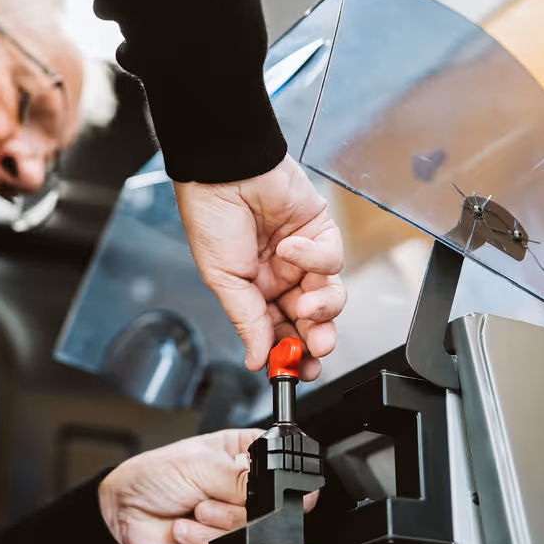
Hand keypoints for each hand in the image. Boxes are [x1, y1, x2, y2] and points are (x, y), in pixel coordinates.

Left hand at [98, 429, 317, 543]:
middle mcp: (245, 486)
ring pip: (252, 530)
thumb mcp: (200, 464)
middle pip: (271, 505)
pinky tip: (187, 528)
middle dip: (235, 506)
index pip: (282, 465)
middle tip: (207, 498)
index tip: (258, 487)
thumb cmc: (154, 475)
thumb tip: (278, 488)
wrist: (124, 511)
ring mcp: (235, 517)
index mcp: (245, 453)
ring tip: (193, 510)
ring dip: (216, 524)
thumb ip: (243, 478)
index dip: (280, 479)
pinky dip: (204, 541)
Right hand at [174, 154, 345, 380]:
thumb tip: (256, 360)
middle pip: (309, 320)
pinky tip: (289, 248)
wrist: (224, 170)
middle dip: (316, 339)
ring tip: (307, 305)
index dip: (289, 354)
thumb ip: (246, 320)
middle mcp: (281, 276)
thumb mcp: (222, 279)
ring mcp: (304, 255)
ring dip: (322, 308)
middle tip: (315, 351)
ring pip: (329, 295)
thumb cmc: (211, 216)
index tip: (295, 373)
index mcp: (254, 291)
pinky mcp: (321, 231)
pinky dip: (314, 258)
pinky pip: (332, 258)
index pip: (278, 332)